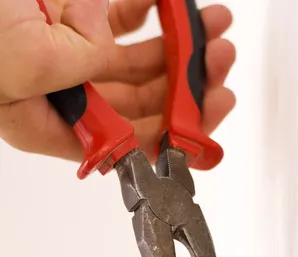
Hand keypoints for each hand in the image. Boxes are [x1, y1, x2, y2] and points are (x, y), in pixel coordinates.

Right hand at [0, 1, 234, 161]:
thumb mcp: (17, 58)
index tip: (208, 112)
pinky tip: (172, 7)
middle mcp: (67, 99)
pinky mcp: (70, 22)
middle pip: (143, 105)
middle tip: (219, 62)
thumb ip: (73, 67)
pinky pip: (120, 23)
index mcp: (54, 125)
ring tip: (214, 29)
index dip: (173, 133)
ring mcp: (71, 60)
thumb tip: (108, 49)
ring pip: (140, 64)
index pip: (127, 144)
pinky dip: (150, 14)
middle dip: (188, 85)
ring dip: (180, 48)